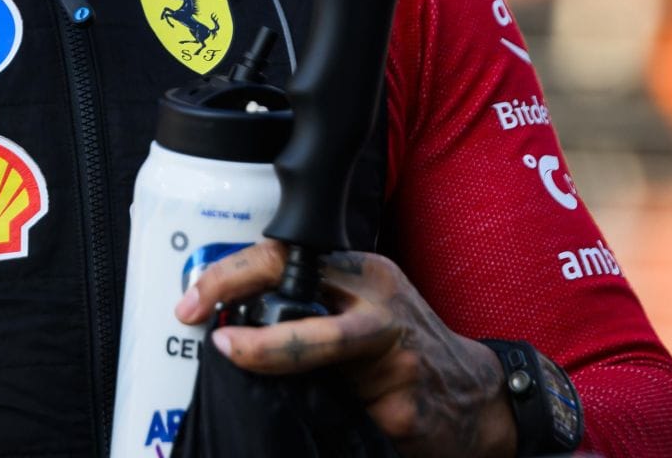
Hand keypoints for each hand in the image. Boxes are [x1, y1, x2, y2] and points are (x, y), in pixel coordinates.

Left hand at [173, 240, 516, 457]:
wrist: (479, 398)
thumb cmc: (404, 347)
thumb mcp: (362, 305)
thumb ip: (308, 302)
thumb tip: (227, 318)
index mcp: (362, 273)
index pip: (280, 258)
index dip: (228, 278)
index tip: (191, 304)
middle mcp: (380, 308)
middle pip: (303, 313)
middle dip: (254, 338)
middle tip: (216, 344)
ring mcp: (395, 359)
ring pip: (317, 364)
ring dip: (278, 370)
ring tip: (251, 370)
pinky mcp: (402, 409)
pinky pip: (342, 413)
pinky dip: (322, 414)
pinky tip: (329, 414)